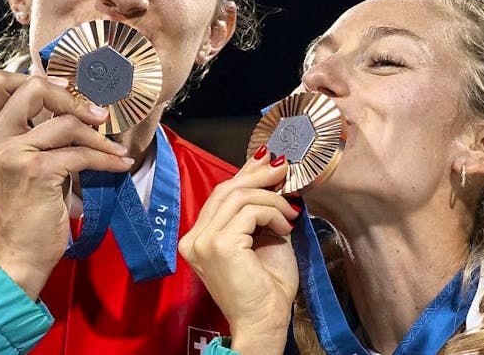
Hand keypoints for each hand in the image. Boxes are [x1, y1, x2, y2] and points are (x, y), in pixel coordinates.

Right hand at [0, 70, 133, 298]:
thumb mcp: (24, 163)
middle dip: (72, 97)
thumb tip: (78, 102)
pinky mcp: (36, 170)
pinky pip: (81, 152)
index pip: (0, 81)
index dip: (37, 79)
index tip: (68, 94)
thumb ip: (37, 132)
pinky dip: (106, 158)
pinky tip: (119, 165)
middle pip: (33, 87)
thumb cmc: (29, 209)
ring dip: (98, 136)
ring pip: (65, 122)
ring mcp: (12, 152)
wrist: (20, 254)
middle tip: (98, 115)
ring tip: (115, 149)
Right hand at [179, 148, 300, 353]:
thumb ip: (256, 210)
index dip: (244, 173)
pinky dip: (272, 213)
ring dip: (271, 198)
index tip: (268, 160)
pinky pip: (250, 212)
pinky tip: (286, 226)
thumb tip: (269, 171)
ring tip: (290, 211)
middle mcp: (193, 238)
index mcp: (198, 237)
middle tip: (284, 168)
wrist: (264, 323)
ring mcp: (203, 241)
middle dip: (258, 175)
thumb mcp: (261, 237)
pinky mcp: (219, 244)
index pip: (220, 195)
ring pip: (239, 196)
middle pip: (226, 189)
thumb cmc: (265, 287)